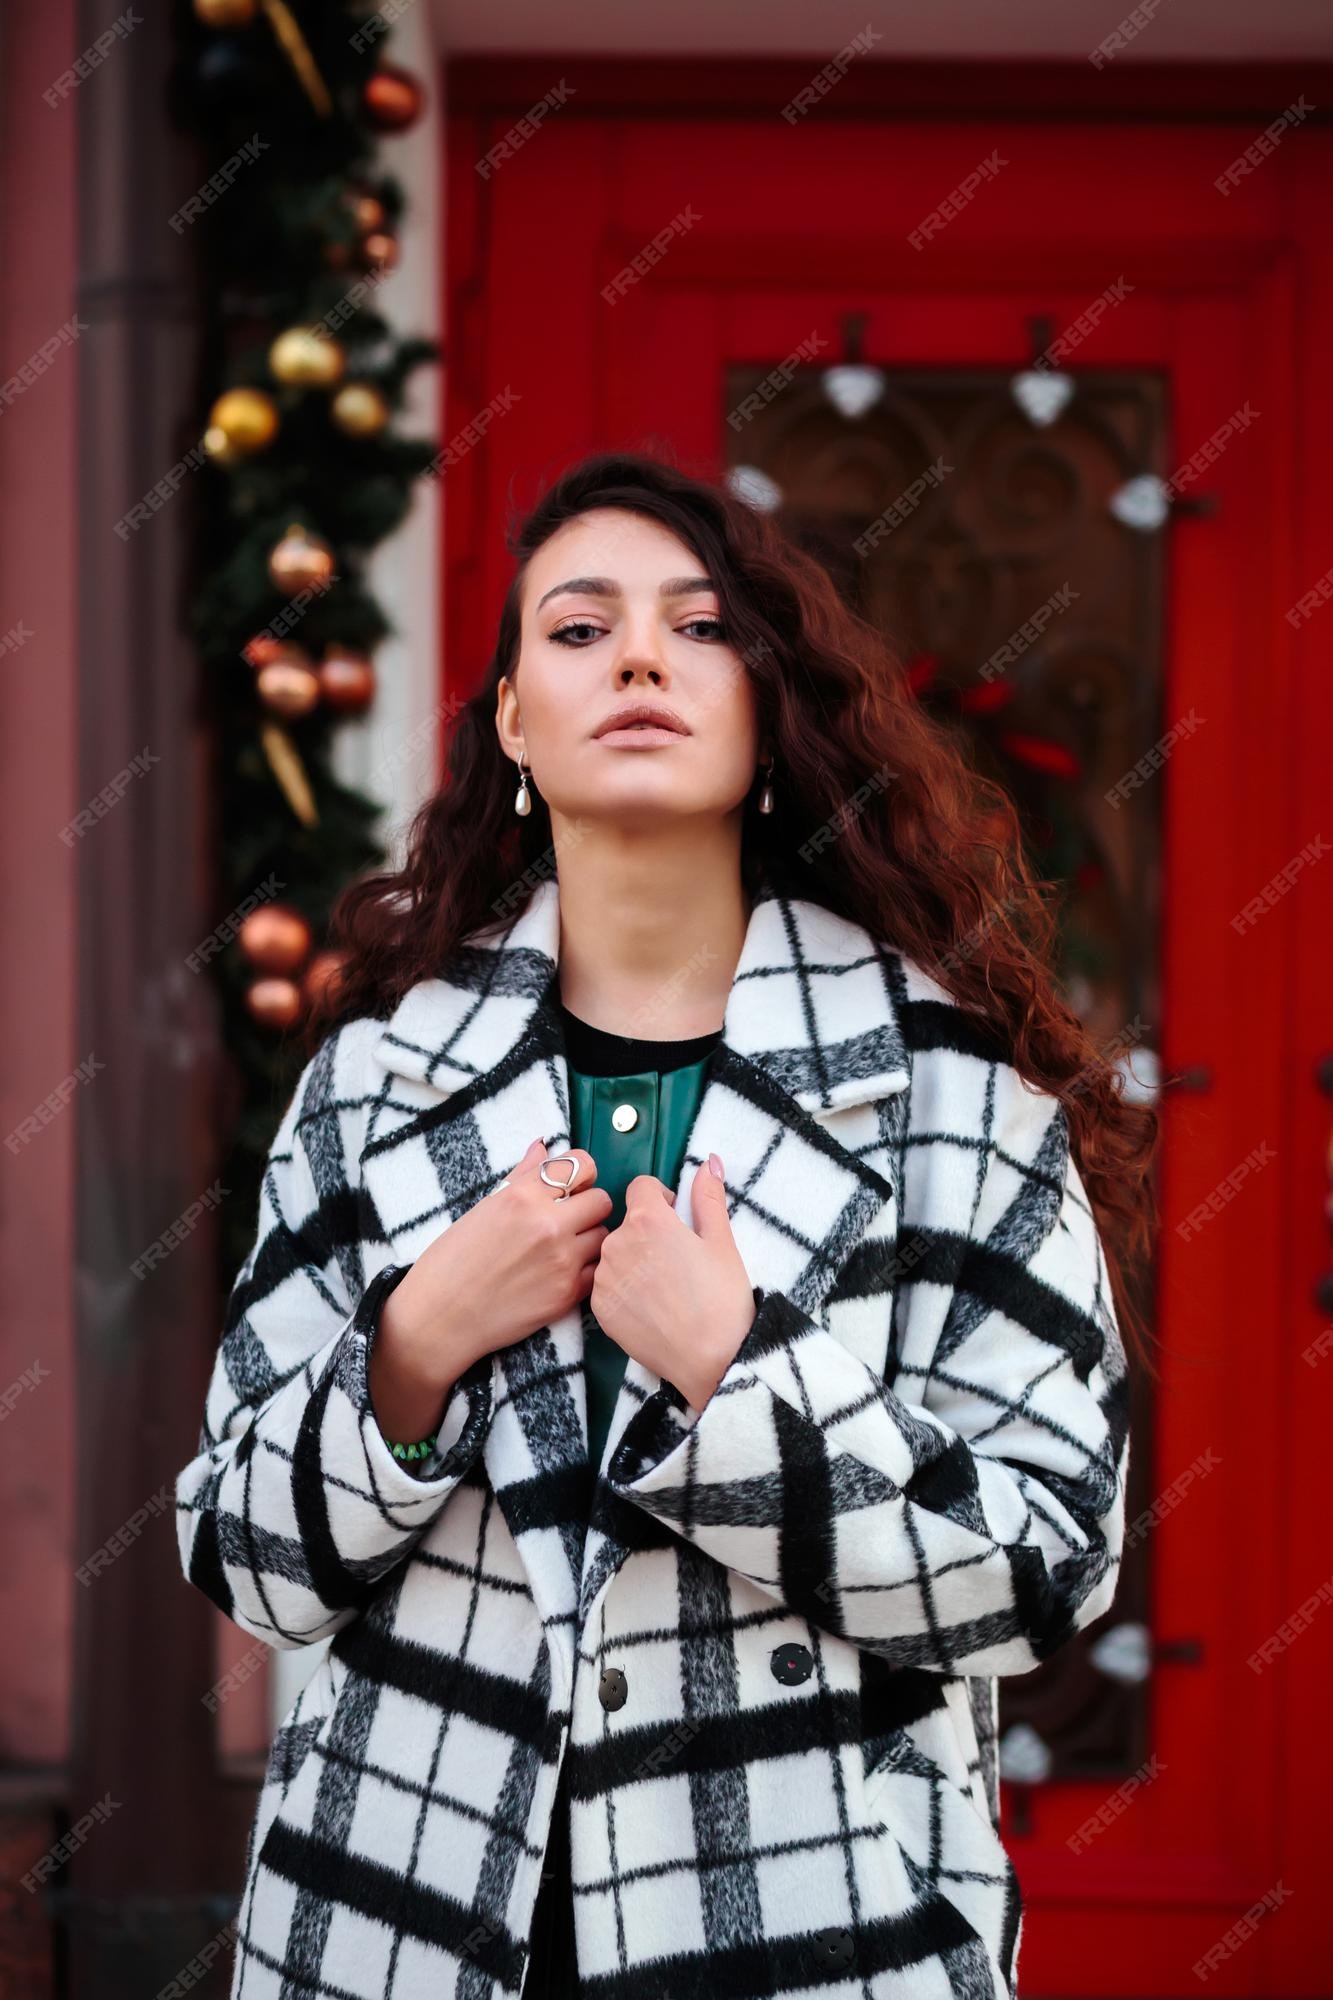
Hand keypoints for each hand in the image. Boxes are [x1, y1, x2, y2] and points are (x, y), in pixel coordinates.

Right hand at [371, 1139, 612, 1439]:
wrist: (440, 1316)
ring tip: (561, 1249)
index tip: (572, 1185)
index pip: (582, 1165)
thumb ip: (522, 1176)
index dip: (581, 1173)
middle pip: (602, 1200)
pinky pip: (597, 1271)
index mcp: (523, 1196)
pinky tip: (561, 1273)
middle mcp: (548, 1224)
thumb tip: (543, 1146)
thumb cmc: (452, 1260)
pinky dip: (585, 1271)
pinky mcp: (567, 1294)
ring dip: (588, 1239)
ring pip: (604, 1236)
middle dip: (588, 1207)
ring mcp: (561, 1261)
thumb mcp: (484, 1208)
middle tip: (569, 1219)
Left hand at [589, 1154, 756, 1411]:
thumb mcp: (722, 1242)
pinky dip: (623, 1288)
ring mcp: (604, 1276)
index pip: (642, 1187)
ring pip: (615, 1253)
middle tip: (675, 1260)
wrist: (710, 1358)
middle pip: (627, 1222)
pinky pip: (606, 1284)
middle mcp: (618, 1242)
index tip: (677, 1220)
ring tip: (663, 1286)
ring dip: (633, 1260)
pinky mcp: (598, 1306)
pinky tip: (649, 1305)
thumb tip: (708, 1162)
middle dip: (647, 1232)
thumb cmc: (722, 1298)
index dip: (661, 1200)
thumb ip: (709, 1197)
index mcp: (649, 1219)